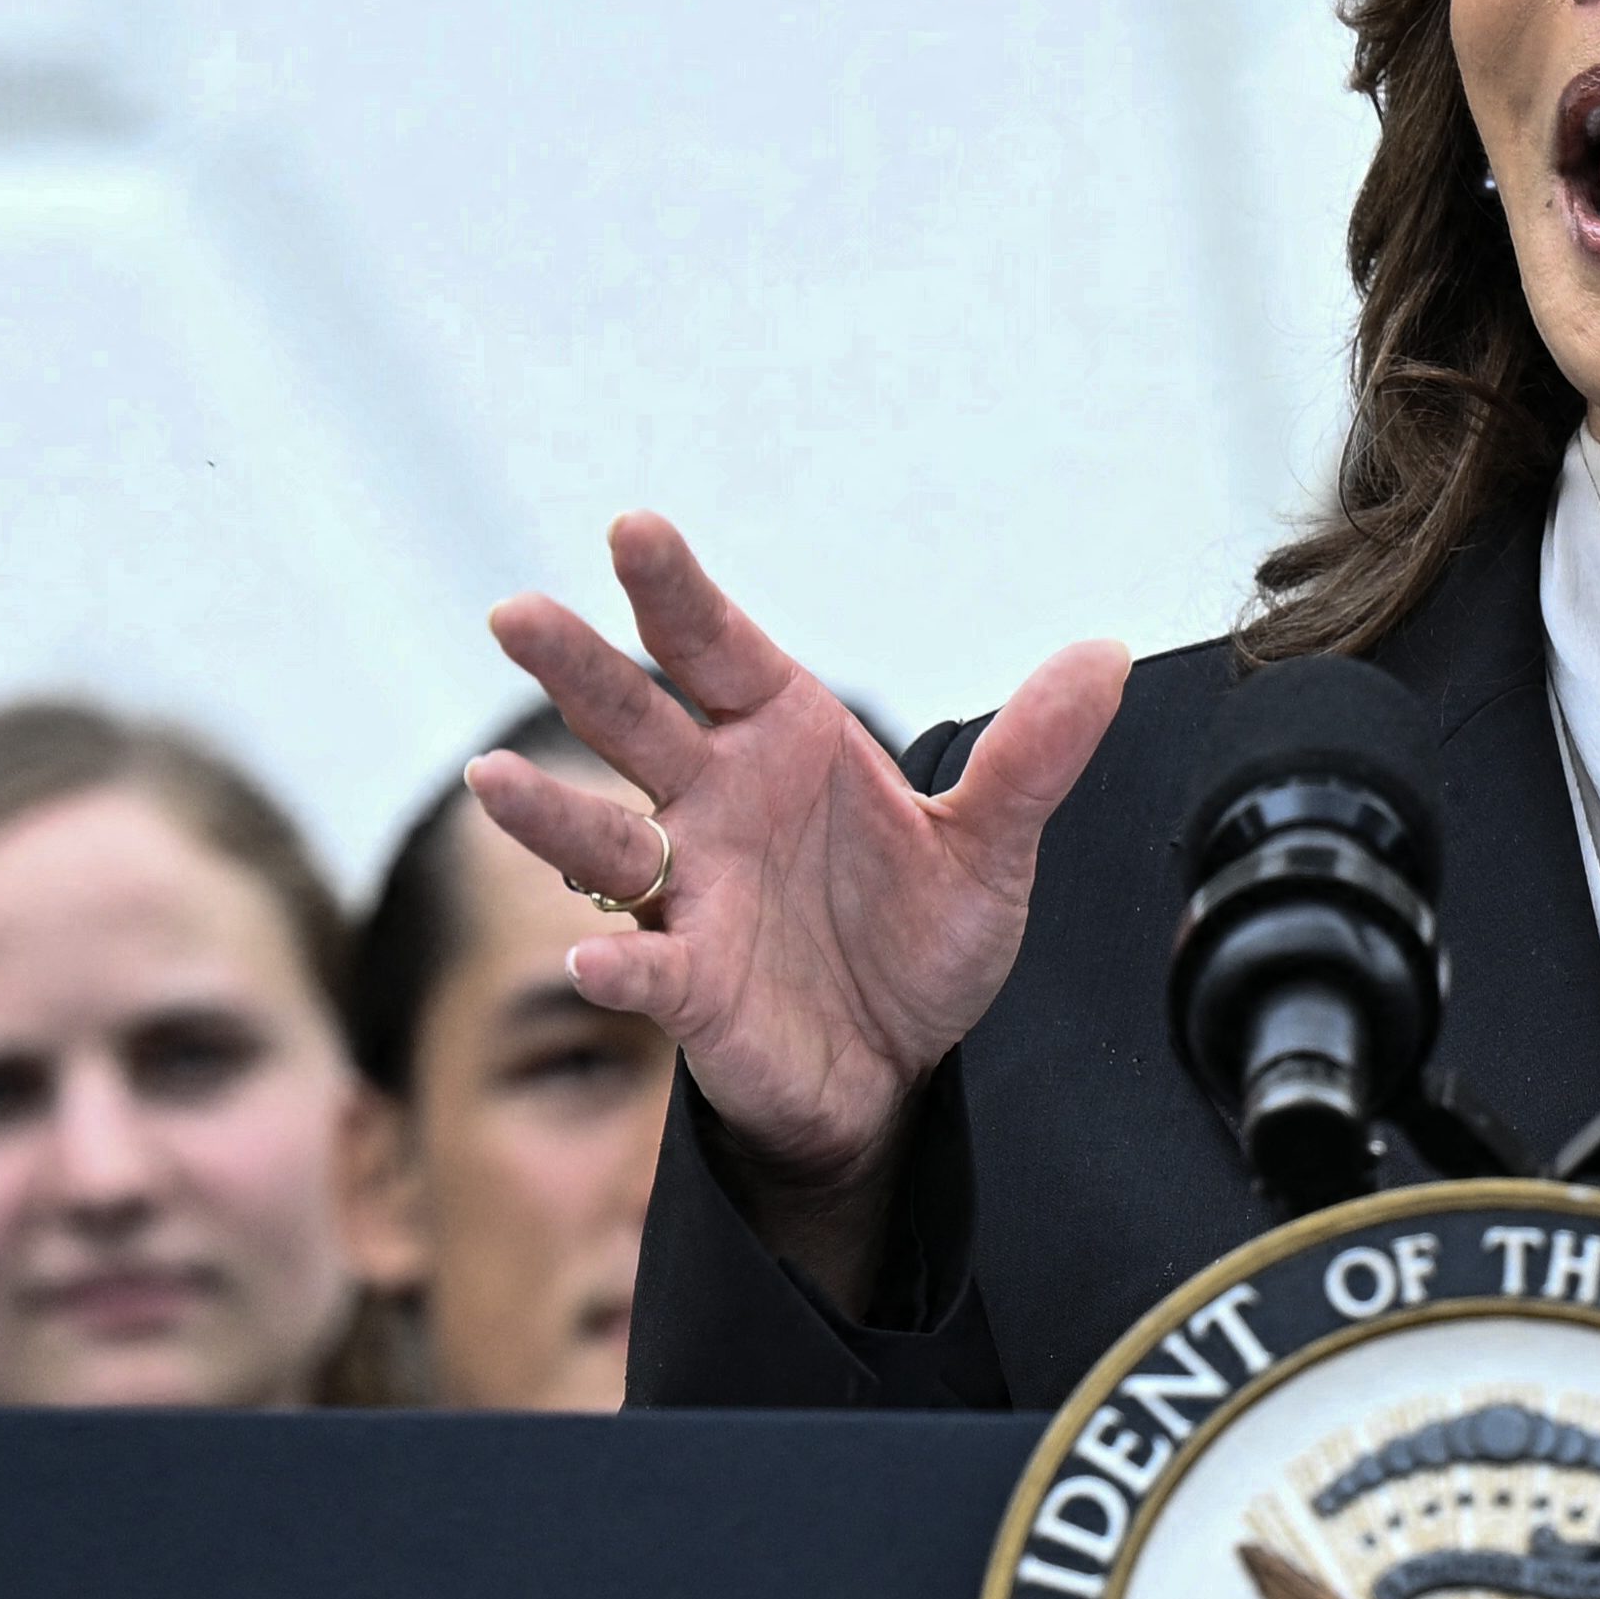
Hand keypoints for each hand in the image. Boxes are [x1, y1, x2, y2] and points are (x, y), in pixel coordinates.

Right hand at [477, 515, 1128, 1197]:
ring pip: (603, 837)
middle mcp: (715, 801)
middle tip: (518, 613)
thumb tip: (1106, 657)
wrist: (898, 1067)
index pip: (716, 646)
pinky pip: (645, 969)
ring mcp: (691, 892)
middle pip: (631, 720)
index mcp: (782, 740)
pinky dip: (616, 965)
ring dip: (547, 811)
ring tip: (493, 779)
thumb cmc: (917, 941)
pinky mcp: (690, 987)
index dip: (674, 592)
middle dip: (574, 667)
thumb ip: (1032, 758)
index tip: (635, 531)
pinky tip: (594, 960)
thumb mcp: (989, 850)